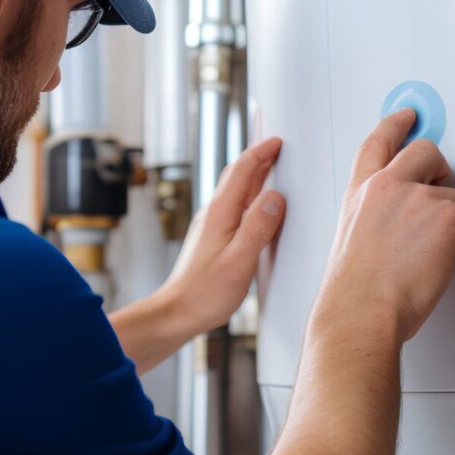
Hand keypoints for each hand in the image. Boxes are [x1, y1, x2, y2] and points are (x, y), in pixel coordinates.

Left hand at [157, 136, 286, 335]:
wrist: (176, 313)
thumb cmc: (205, 293)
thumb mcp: (239, 261)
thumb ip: (258, 228)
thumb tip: (276, 197)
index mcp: (220, 212)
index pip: (242, 170)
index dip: (261, 152)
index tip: (278, 141)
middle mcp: (214, 214)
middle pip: (237, 176)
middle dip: (257, 158)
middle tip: (278, 147)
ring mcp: (212, 225)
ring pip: (235, 191)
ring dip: (254, 176)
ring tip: (272, 169)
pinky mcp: (213, 239)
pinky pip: (234, 208)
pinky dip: (249, 198)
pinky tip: (257, 208)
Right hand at [316, 110, 454, 343]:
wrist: (363, 310)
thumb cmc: (356, 288)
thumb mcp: (354, 234)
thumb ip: (379, 212)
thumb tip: (405, 217)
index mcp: (362, 191)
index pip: (379, 142)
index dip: (395, 124)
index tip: (408, 115)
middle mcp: (390, 186)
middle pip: (427, 151)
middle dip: (441, 168)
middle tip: (442, 188)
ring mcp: (420, 198)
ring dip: (453, 224)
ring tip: (429, 255)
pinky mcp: (448, 217)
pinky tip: (439, 263)